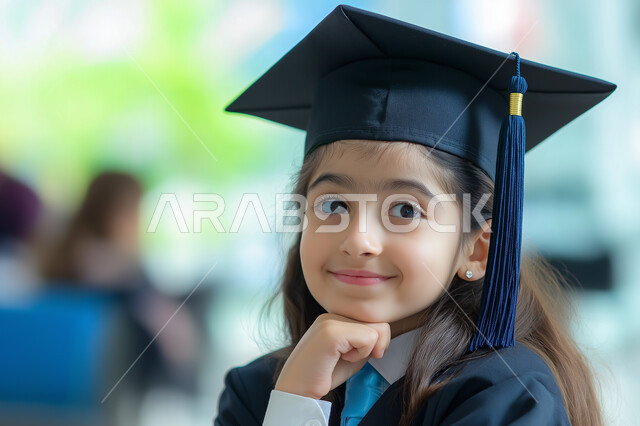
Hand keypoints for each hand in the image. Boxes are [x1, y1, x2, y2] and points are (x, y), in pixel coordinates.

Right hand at [274, 313, 390, 399]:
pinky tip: (340, 358)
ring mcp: (331, 320)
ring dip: (366, 350)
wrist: (297, 390)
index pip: (373, 321)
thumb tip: (385, 332)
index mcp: (336, 317)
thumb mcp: (353, 352)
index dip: (374, 342)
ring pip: (377, 329)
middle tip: (350, 357)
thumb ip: (368, 339)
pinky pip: (369, 338)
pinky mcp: (332, 331)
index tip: (354, 354)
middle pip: (379, 323)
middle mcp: (333, 313)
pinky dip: (360, 354)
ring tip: (343, 357)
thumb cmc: (324, 374)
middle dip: (374, 346)